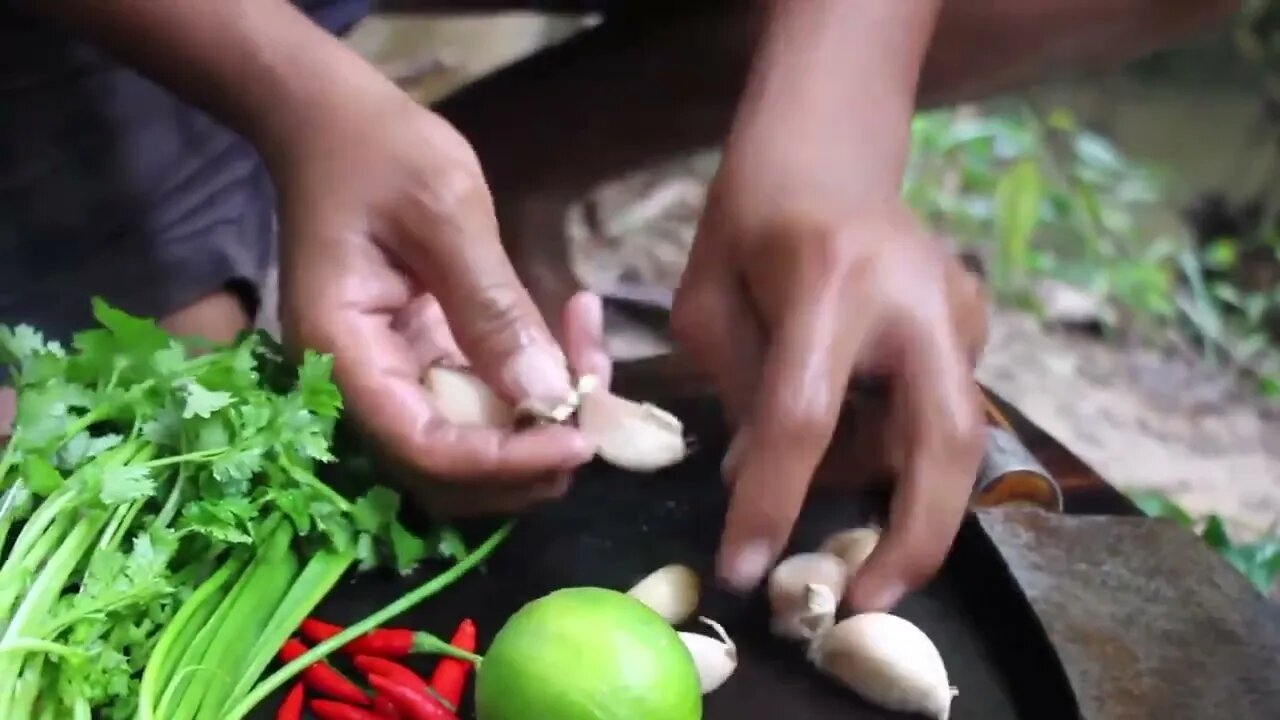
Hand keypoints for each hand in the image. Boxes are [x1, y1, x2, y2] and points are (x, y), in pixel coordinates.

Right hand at [274, 85, 608, 515]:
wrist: (331, 121)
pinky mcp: (421, 360)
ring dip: (540, 425)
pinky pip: (480, 401)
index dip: (500, 462)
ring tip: (596, 360)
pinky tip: (579, 332)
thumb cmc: (376, 150)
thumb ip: (491, 307)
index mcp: (342, 352)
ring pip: (470, 445)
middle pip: (444, 471)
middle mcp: (359, 382)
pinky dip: (533, 385)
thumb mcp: (444, 212)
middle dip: (527, 461)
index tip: (576, 438)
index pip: (421, 447)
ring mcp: (390, 375)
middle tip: (599, 417)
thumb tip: (548, 397)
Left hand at [672, 154, 987, 611]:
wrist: (827, 148)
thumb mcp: (707, 301)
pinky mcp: (977, 322)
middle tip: (864, 602)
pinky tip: (859, 423)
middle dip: (912, 539)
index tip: (745, 571)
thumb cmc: (749, 219)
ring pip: (951, 436)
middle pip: (939, 444)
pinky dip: (900, 442)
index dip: (774, 503)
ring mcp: (960, 308)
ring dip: (894, 487)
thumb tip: (760, 483)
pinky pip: (942, 409)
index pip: (804, 417)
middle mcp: (915, 299)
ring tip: (830, 485)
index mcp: (829, 282)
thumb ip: (738, 394)